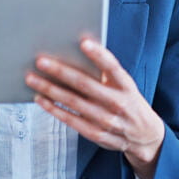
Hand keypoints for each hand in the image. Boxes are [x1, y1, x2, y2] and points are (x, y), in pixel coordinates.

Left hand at [26, 38, 163, 178]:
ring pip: (74, 103)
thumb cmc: (128, 101)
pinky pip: (71, 121)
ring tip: (32, 79)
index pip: (113, 67)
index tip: (83, 42)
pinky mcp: (98, 135)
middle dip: (61, 72)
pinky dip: (54, 109)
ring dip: (50, 90)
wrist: (145, 136)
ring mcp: (108, 121)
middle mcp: (118, 103)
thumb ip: (106, 72)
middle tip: (41, 61)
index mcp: (126, 85)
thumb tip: (78, 52)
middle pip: (86, 85)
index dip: (99, 55)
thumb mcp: (125, 85)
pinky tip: (40, 99)